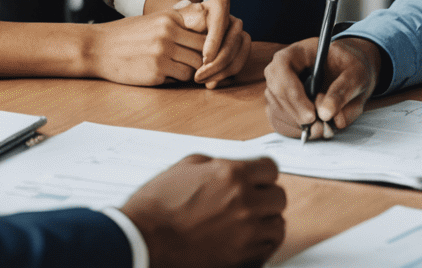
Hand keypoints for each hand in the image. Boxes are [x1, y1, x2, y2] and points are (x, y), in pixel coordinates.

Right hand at [86, 9, 209, 85]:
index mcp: (169, 18)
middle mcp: (168, 33)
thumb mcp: (152, 19)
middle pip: (203, 49)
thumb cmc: (126, 34)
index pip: (203, 29)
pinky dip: (176, 79)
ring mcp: (162, 53)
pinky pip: (179, 79)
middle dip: (203, 58)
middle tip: (199, 64)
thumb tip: (202, 12)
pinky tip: (166, 75)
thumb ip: (176, 18)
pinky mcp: (156, 72)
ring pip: (194, 67)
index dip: (208, 41)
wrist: (98, 48)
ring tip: (179, 69)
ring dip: (191, 71)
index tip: (203, 48)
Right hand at [122, 154, 285, 267]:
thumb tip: (230, 167)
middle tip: (252, 199)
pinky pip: (267, 250)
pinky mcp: (240, 260)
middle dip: (266, 196)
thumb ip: (217, 164)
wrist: (143, 239)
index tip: (258, 178)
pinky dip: (261, 244)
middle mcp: (244, 204)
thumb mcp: (186, 166)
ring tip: (250, 221)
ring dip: (266, 222)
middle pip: (279, 197)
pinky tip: (246, 239)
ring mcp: (244, 235)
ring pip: (277, 226)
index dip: (263, 173)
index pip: (271, 168)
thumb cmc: (158, 204)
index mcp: (232, 175)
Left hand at [170, 0, 251, 87]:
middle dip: (216, 63)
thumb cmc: (180, 26)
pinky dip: (225, 76)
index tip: (204, 58)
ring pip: (238, 56)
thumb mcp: (179, 22)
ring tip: (202, 81)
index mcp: (220, 6)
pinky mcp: (241, 51)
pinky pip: (239, 64)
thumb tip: (198, 28)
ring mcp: (240, 35)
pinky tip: (210, 82)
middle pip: (231, 42)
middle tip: (198, 76)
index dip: (215, 41)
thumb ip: (186, 25)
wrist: (186, 32)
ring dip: (220, 73)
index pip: (221, 22)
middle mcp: (233, 19)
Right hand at [265, 36, 381, 139]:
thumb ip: (343, 91)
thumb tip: (325, 114)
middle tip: (320, 127)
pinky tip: (313, 130)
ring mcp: (279, 87)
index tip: (311, 114)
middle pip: (275, 90)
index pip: (281, 65)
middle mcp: (283, 67)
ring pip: (275, 109)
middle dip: (296, 114)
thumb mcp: (357, 74)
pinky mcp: (281, 105)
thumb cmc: (351, 67)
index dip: (292, 91)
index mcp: (299, 51)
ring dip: (297, 125)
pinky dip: (294, 131)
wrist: (350, 73)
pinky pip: (279, 121)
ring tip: (322, 128)